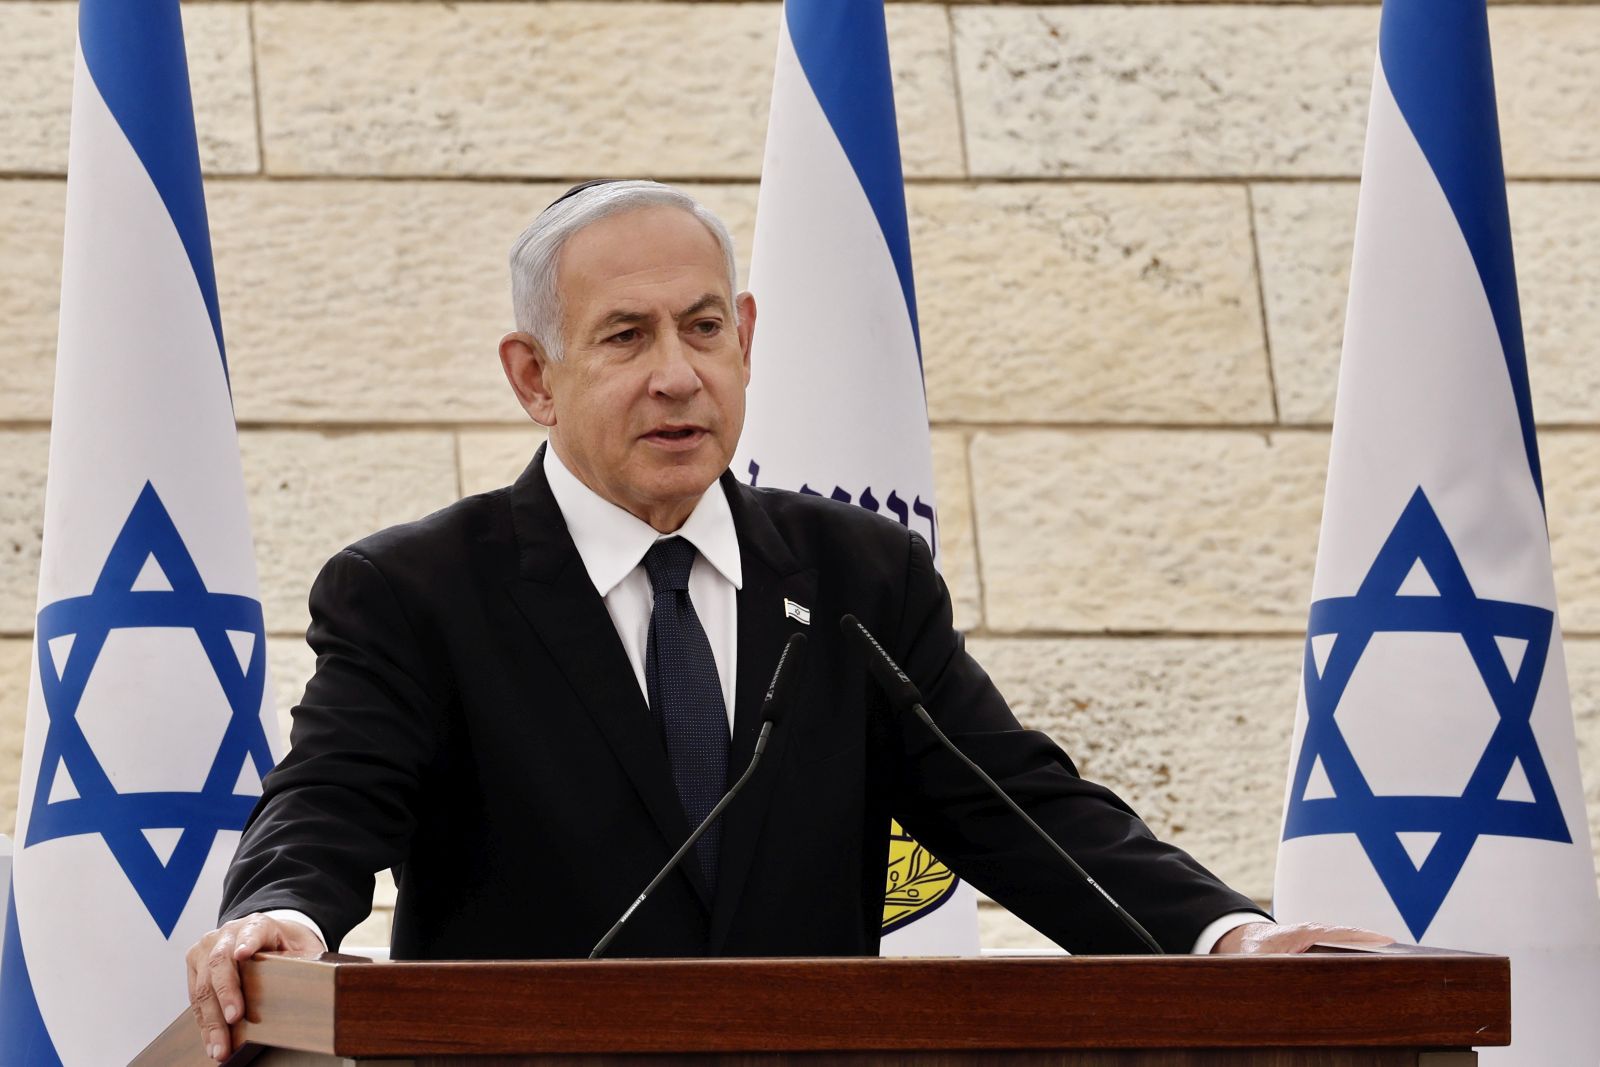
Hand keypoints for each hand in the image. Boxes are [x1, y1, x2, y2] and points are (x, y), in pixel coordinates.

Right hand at [186, 913, 324, 1060]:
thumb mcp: (303, 950)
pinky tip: (211, 1042)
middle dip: (226, 995)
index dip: (247, 943)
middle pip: (221, 963)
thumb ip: (308, 962)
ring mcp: (207, 948)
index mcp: (257, 925)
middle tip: (234, 1019)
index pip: (252, 932)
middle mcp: (227, 934)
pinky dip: (204, 1023)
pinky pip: (195, 997)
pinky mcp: (195, 965)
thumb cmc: (285, 947)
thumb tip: (324, 983)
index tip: (243, 954)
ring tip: (220, 1046)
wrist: (266, 936)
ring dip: (211, 1020)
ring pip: (203, 985)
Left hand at [1212, 920, 1392, 953]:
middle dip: (1377, 943)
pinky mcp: (1318, 945)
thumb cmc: (1251, 950)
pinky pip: (1343, 947)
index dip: (1364, 936)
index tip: (1389, 940)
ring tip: (1399, 963)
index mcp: (1306, 933)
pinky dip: (1360, 952)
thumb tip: (1291, 975)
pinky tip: (1375, 968)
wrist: (1242, 939)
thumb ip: (1275, 966)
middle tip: (1407, 955)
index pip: (1341, 932)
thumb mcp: (1260, 961)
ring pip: (1349, 942)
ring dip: (1370, 949)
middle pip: (1352, 936)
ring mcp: (1318, 938)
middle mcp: (1316, 932)